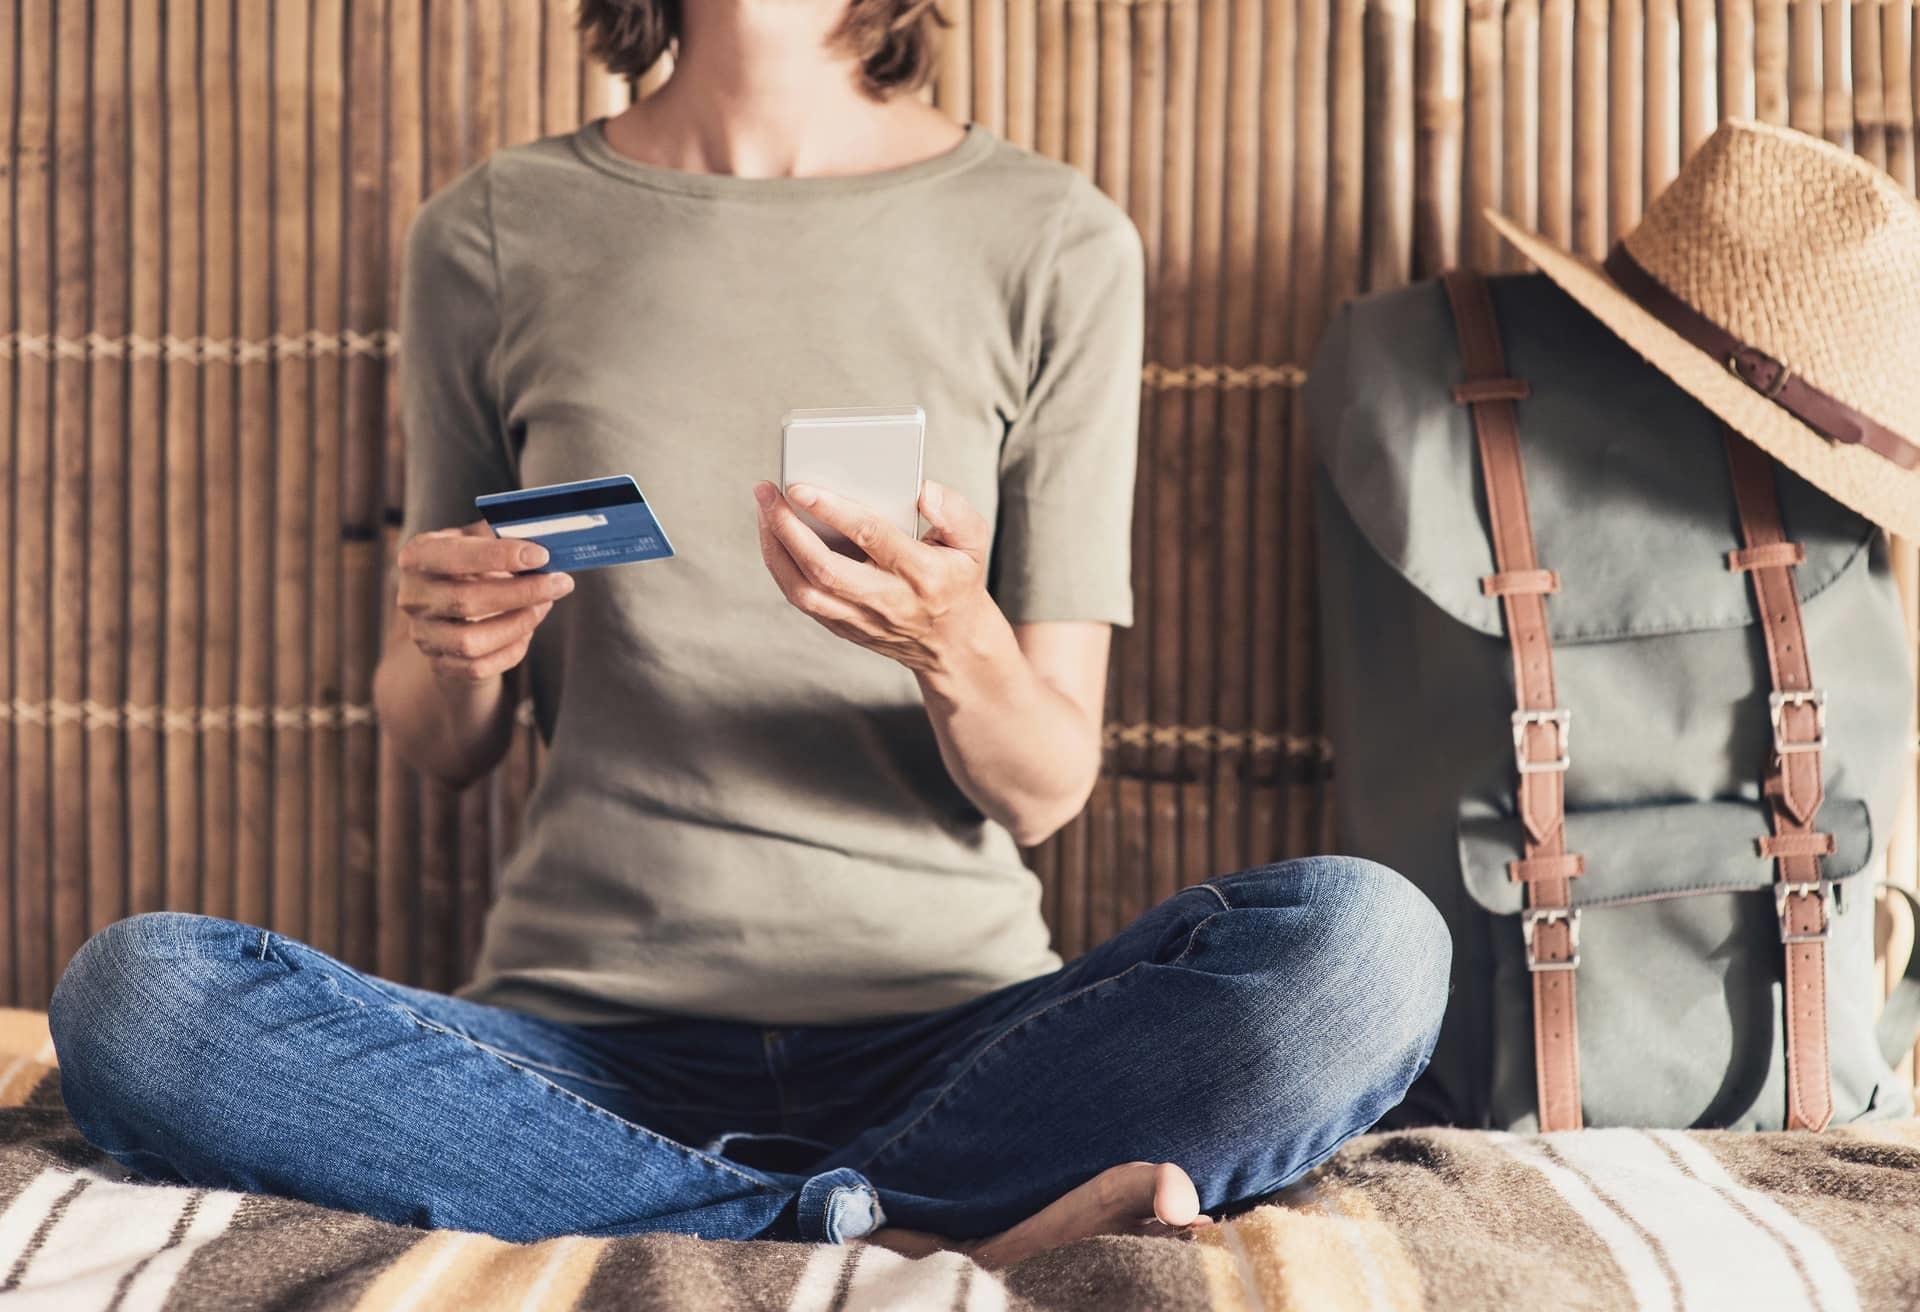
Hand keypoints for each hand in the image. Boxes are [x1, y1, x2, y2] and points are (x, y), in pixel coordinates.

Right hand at [395, 521, 573, 683]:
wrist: (448, 611)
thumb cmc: (468, 566)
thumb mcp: (476, 540)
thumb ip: (501, 535)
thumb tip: (542, 535)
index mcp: (417, 556)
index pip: (454, 556)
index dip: (498, 555)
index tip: (540, 555)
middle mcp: (413, 597)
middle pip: (465, 600)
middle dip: (521, 592)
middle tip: (559, 583)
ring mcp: (423, 634)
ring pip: (470, 641)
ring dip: (518, 623)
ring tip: (544, 605)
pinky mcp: (439, 664)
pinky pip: (478, 667)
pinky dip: (511, 650)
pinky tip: (527, 630)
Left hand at [753, 480, 996, 672]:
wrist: (951, 645)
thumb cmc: (958, 580)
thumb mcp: (974, 543)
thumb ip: (954, 512)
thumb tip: (921, 490)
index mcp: (921, 574)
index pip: (871, 537)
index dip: (833, 510)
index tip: (800, 487)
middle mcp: (887, 600)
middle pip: (824, 568)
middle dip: (787, 527)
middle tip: (767, 492)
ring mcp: (860, 619)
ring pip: (803, 590)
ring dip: (775, 549)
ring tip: (764, 511)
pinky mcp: (842, 627)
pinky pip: (802, 599)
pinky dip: (780, 567)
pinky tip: (773, 537)